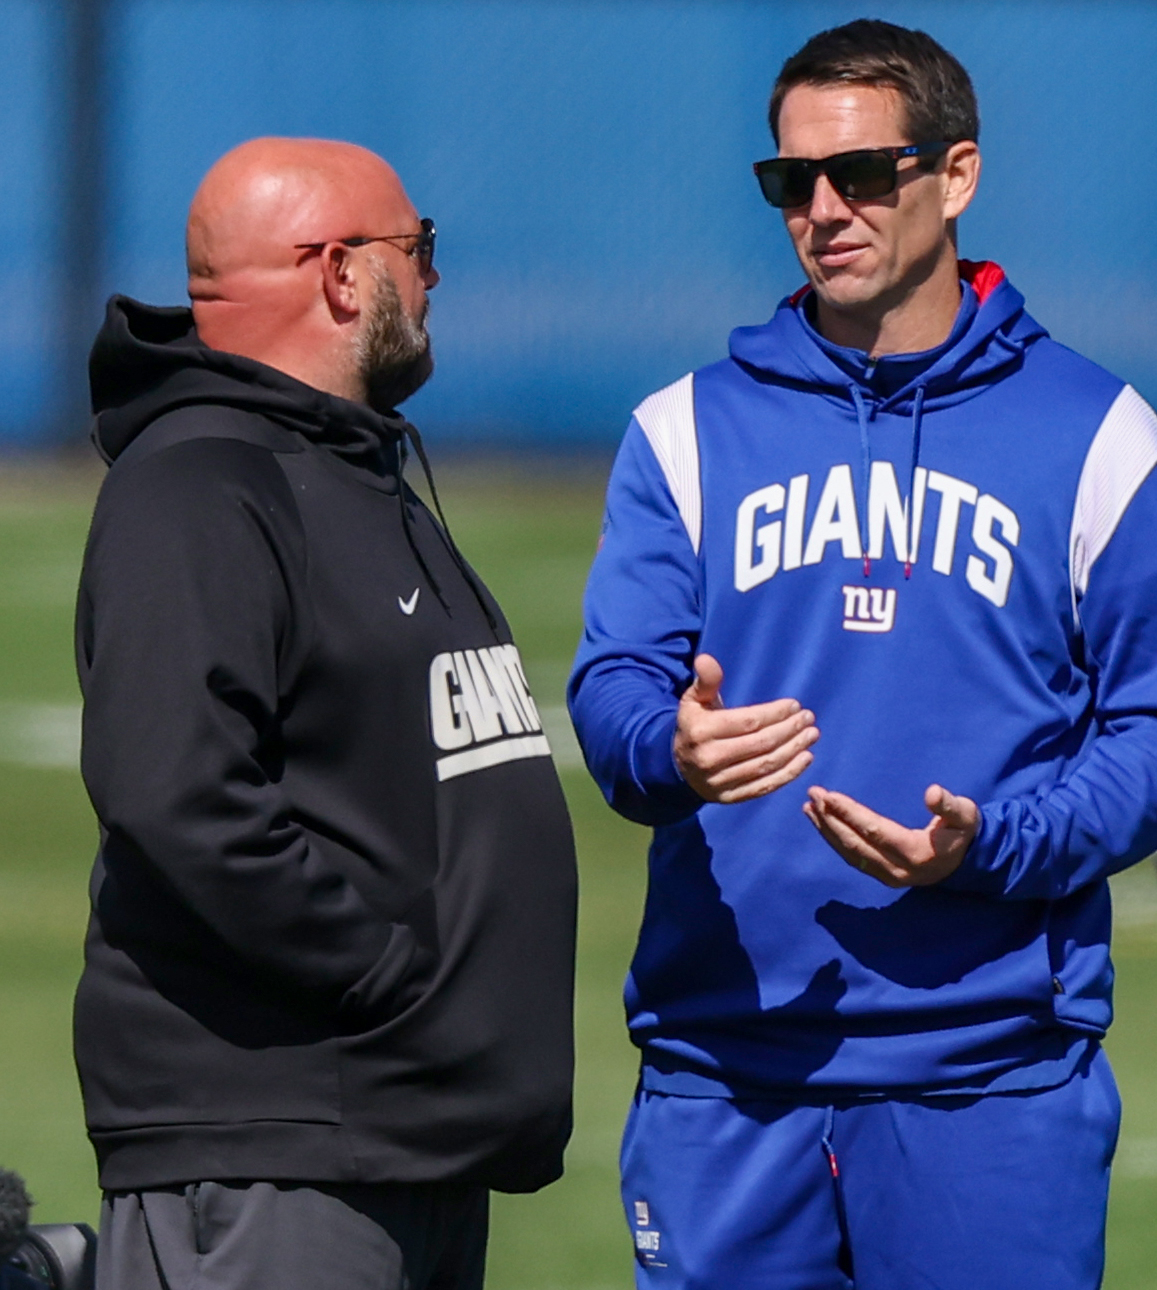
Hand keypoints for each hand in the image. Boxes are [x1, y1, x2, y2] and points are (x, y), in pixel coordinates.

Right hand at [674, 654, 818, 803]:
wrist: (677, 766)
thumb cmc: (694, 725)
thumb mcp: (694, 700)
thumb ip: (706, 681)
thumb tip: (707, 659)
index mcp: (701, 731)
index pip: (747, 722)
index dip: (775, 713)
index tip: (794, 705)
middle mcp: (710, 759)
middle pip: (760, 744)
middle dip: (789, 730)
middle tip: (808, 719)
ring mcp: (720, 782)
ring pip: (766, 766)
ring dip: (794, 750)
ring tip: (811, 735)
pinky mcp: (730, 798)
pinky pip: (765, 786)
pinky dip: (789, 773)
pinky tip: (805, 758)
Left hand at [803, 784, 977, 886]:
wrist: (968, 862)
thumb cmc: (964, 831)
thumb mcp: (964, 815)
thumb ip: (948, 805)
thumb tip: (931, 793)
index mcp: (915, 852)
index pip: (874, 830)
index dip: (849, 813)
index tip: (828, 795)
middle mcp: (897, 869)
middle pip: (856, 843)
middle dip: (831, 819)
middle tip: (812, 795)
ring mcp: (888, 875)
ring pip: (850, 853)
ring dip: (828, 830)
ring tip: (809, 808)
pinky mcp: (883, 875)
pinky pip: (853, 858)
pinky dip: (835, 841)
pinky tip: (823, 825)